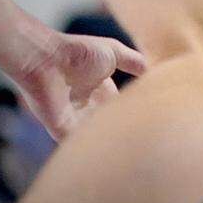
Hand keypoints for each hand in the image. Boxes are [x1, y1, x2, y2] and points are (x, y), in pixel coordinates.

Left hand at [15, 32, 146, 140]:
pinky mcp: (61, 130)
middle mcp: (87, 104)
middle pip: (109, 121)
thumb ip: (134, 61)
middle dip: (124, 127)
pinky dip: (92, 147)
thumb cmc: (79, 52)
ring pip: (96, 134)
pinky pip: (79, 144)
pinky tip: (110, 150)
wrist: (48, 60)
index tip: (152, 115)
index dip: (133, 109)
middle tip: (146, 133)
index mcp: (99, 88)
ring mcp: (74, 118)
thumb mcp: (114, 52)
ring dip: (109, 139)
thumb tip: (154, 71)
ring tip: (132, 145)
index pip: (120, 104)